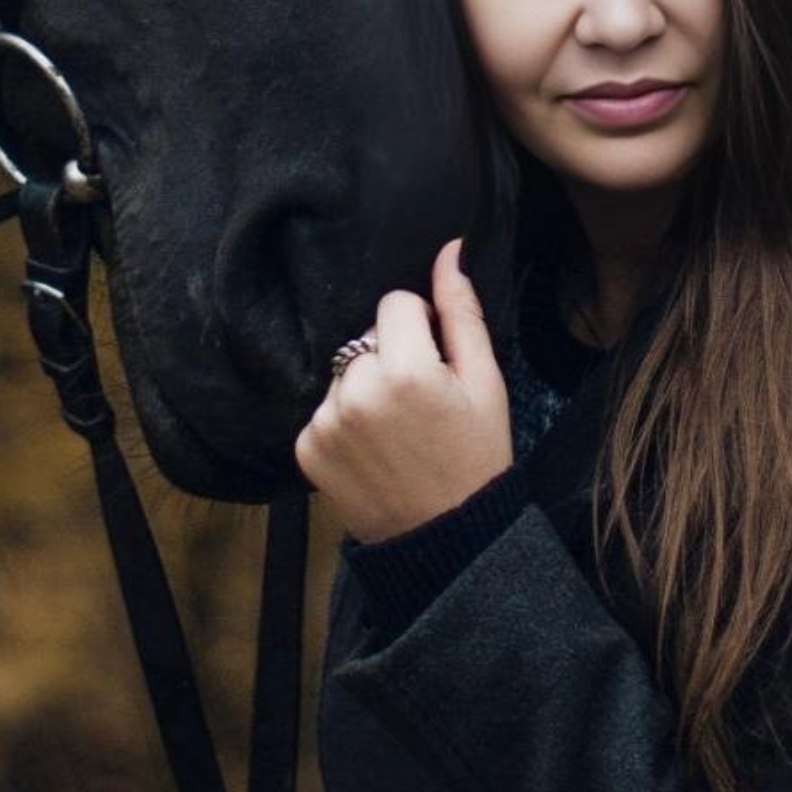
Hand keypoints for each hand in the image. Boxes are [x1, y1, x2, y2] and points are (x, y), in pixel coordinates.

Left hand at [295, 238, 512, 542]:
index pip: (395, 305)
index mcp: (405, 370)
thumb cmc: (477, 458)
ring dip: (364, 388)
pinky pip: (323, 410)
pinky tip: (373, 450)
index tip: (436, 366)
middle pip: (365, 338)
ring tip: (396, 431)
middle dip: (390, 357)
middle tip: (418, 404)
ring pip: (343, 373)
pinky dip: (344, 422)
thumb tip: (448, 249)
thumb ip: (462, 313)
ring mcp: (325, 422)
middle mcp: (356, 392)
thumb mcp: (485, 383)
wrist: (448, 541)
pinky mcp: (306, 448)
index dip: (421, 329)